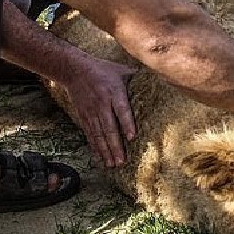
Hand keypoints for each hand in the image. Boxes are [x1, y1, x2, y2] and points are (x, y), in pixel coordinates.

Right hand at [55, 52, 136, 167]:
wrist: (75, 70)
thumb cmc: (103, 69)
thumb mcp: (121, 70)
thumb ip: (136, 77)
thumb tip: (158, 80)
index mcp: (114, 92)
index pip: (121, 109)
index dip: (126, 123)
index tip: (132, 137)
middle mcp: (102, 103)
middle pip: (109, 127)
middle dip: (115, 146)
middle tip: (122, 161)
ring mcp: (91, 111)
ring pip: (98, 134)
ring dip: (105, 151)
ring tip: (112, 164)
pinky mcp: (83, 116)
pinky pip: (90, 134)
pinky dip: (95, 147)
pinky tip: (100, 158)